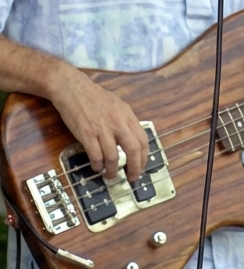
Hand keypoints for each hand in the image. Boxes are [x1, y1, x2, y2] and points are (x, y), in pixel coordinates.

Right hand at [48, 65, 149, 180]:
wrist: (74, 90)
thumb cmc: (96, 98)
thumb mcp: (118, 106)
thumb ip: (125, 122)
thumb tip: (132, 140)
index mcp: (128, 116)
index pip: (143, 140)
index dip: (144, 157)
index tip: (141, 167)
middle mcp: (119, 123)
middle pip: (133, 150)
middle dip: (134, 168)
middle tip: (131, 178)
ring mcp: (103, 129)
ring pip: (113, 156)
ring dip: (112, 170)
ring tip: (110, 175)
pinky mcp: (87, 134)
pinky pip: (95, 155)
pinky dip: (97, 165)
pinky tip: (96, 167)